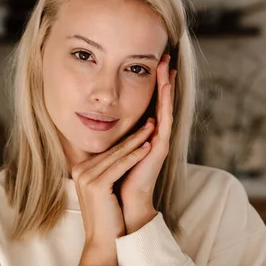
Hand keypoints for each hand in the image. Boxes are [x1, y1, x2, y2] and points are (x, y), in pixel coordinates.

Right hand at [72, 119, 154, 265]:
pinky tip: (148, 147)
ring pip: (118, 155)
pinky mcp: (96, 185)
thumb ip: (106, 170)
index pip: (108, 151)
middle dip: (134, 136)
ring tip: (153, 129)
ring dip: (137, 141)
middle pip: (113, 150)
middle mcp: (79, 171)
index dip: (127, 139)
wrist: (104, 241)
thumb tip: (119, 153)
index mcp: (79, 170)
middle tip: (151, 121)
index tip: (142, 127)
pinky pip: (120, 166)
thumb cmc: (108, 216)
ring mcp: (86, 177)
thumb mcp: (104, 188)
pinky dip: (135, 155)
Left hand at [120, 54, 176, 234]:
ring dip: (167, 86)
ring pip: (166, 107)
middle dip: (163, 80)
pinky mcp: (160, 148)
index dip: (154, 85)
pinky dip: (166, 102)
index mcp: (145, 137)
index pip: (152, 105)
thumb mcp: (113, 154)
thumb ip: (113, 139)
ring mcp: (159, 142)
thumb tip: (97, 124)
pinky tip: (166, 87)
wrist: (124, 207)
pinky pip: (165, 120)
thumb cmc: (117, 183)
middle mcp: (155, 137)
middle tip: (166, 58)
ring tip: (168, 67)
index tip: (154, 65)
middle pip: (161, 102)